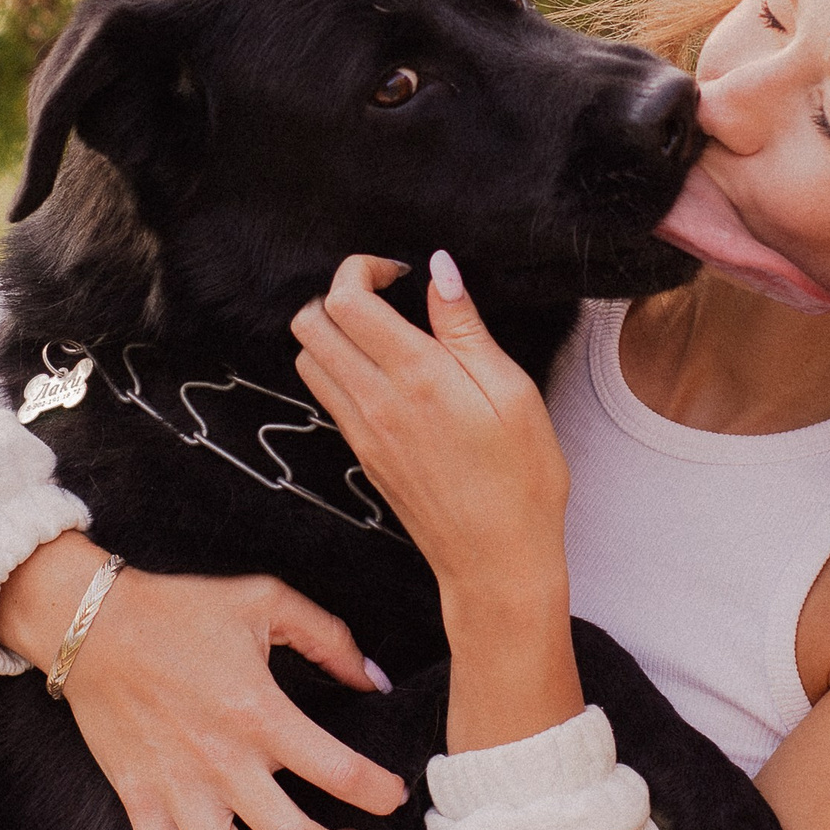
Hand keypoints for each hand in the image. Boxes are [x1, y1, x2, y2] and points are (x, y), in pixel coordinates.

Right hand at [0, 531, 407, 829]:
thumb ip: (329, 637)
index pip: (341, 773)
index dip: (381, 793)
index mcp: (260, 713)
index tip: (392, 795)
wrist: (91, 624)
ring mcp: (177, 790)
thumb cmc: (179, 609)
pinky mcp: (140, 803)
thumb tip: (374, 678)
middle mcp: (222, 763)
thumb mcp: (265, 600)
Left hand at [290, 253, 582, 749]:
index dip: (363, 268)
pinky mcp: (361, 453)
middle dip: (339, 294)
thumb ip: (466, 327)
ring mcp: (361, 430)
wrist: (495, 561)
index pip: (346, 300)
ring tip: (384, 333)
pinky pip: (326, 395)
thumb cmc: (521, 481)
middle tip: (386, 296)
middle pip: (310, 324)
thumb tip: (439, 270)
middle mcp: (375, 401)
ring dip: (333, 332)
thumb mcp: (513, 392)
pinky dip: (339, 368)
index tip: (399, 272)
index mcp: (417, 377)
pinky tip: (385, 372)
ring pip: (307, 359)